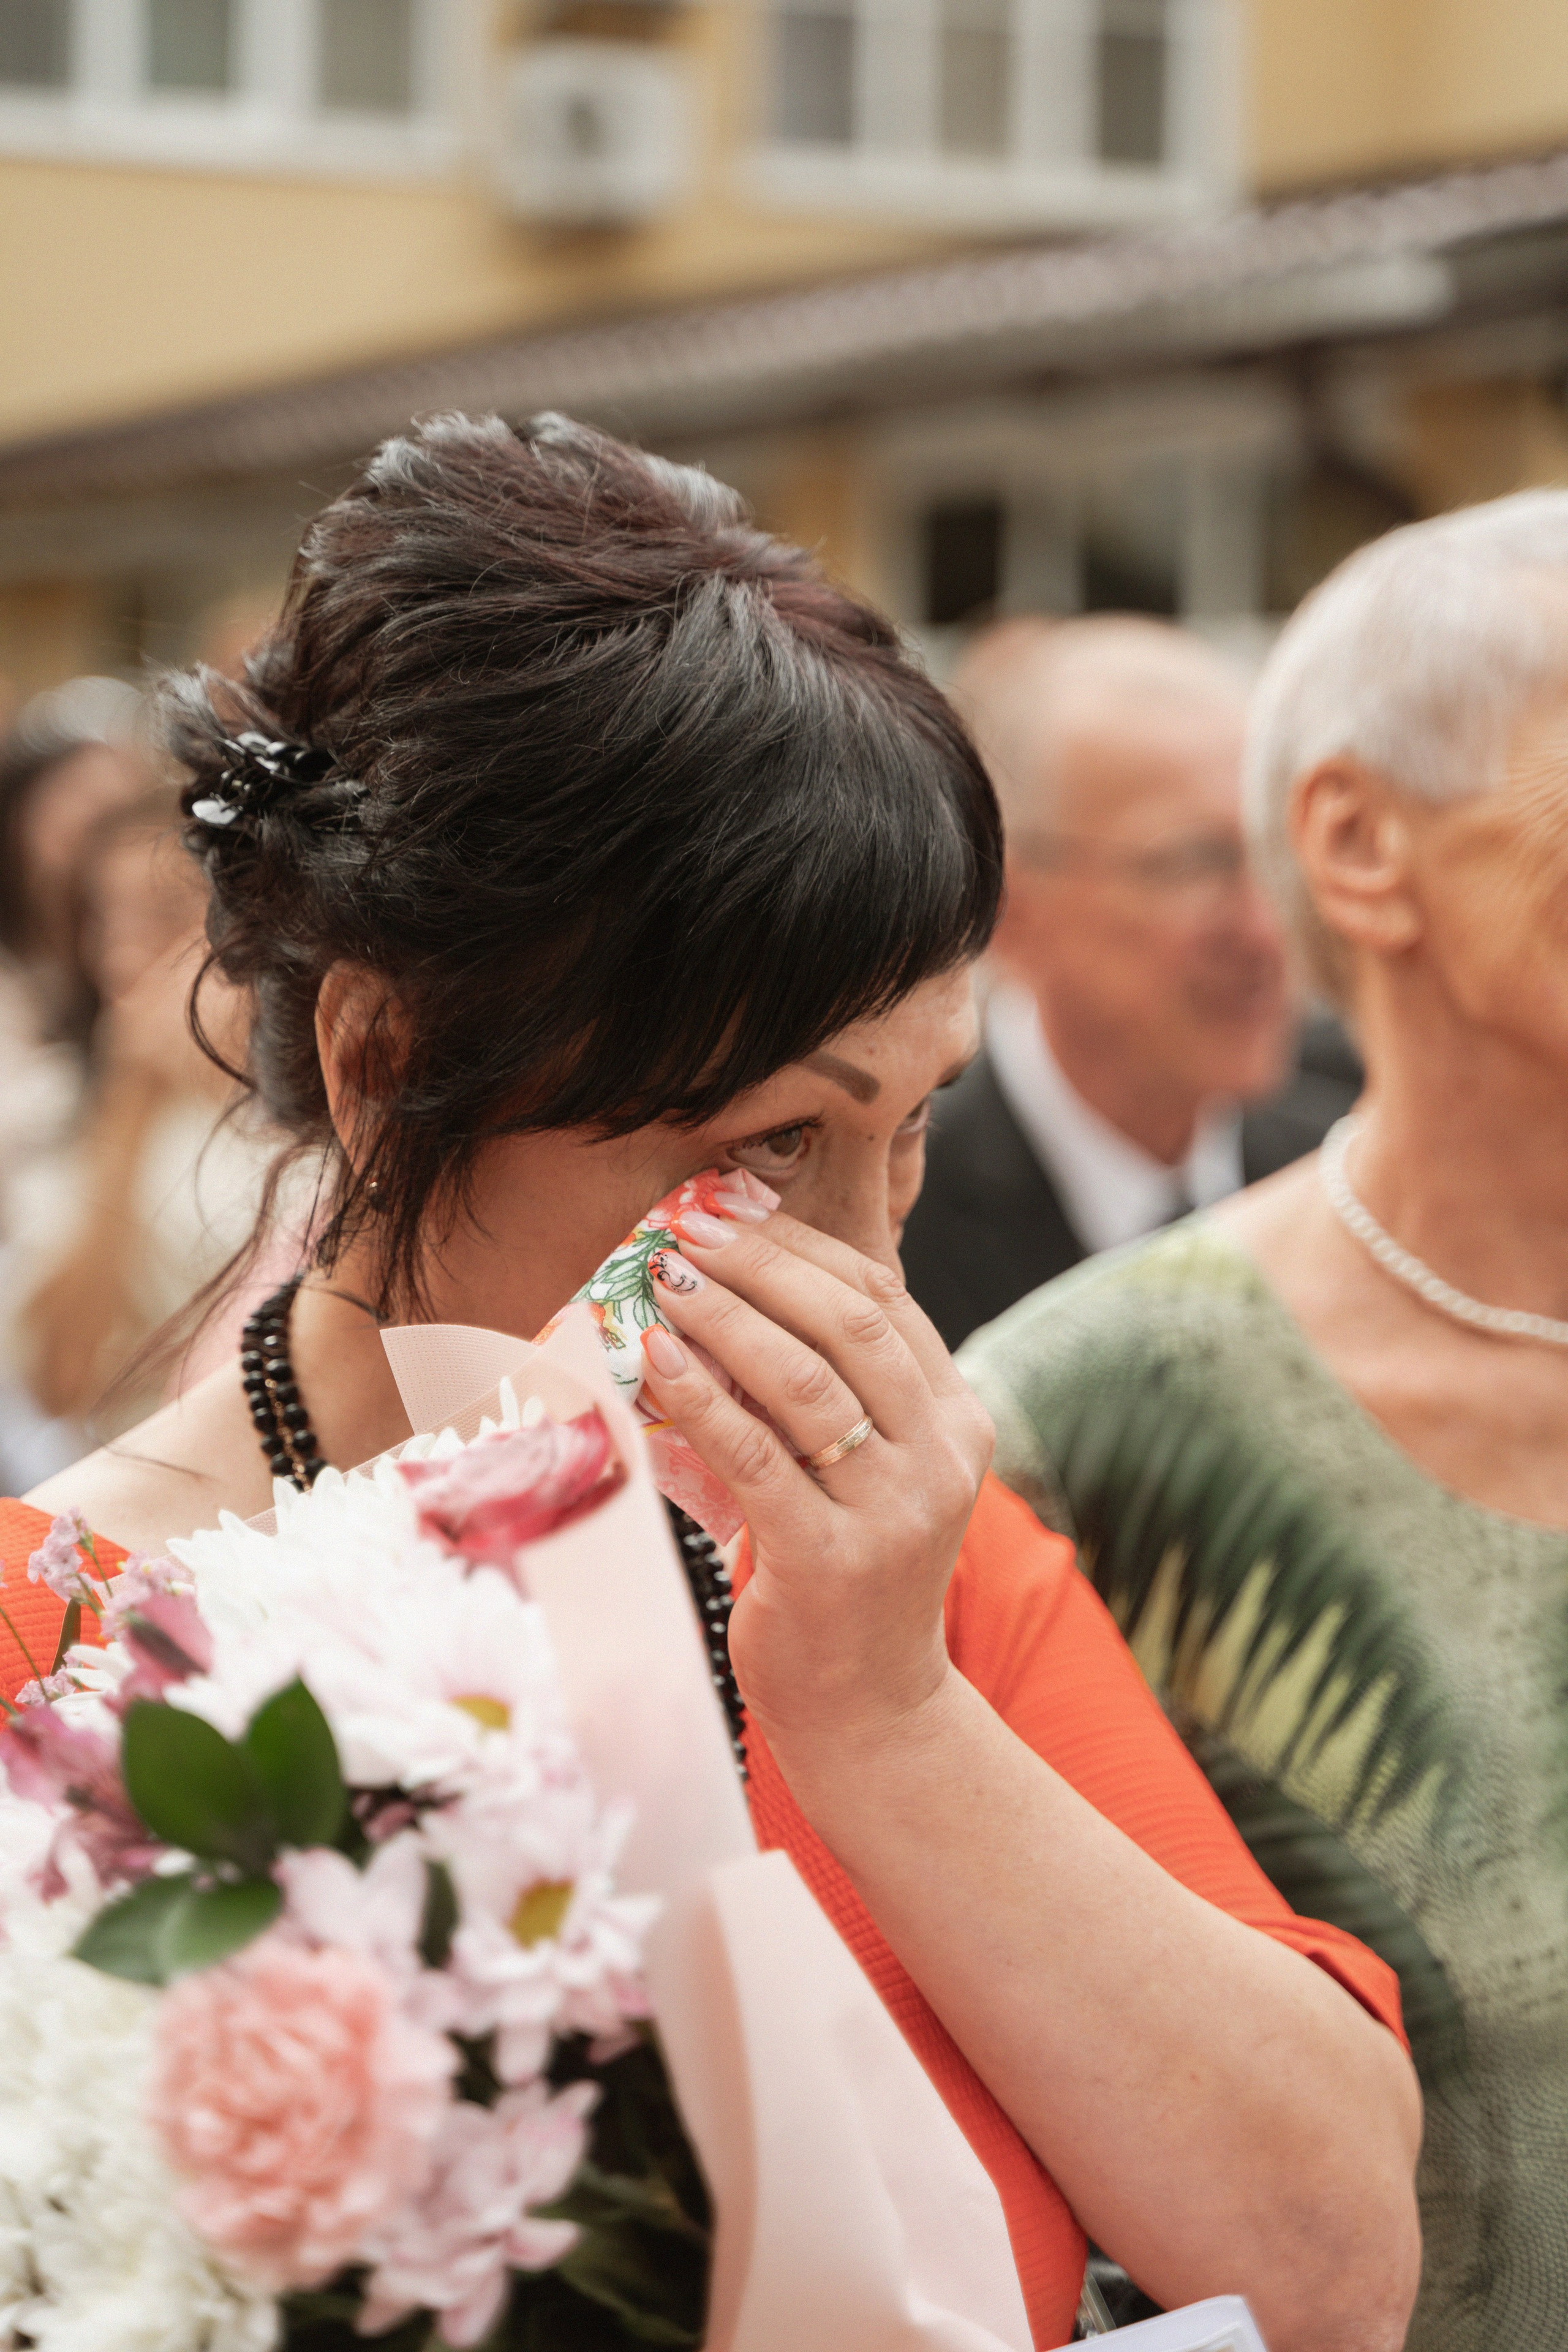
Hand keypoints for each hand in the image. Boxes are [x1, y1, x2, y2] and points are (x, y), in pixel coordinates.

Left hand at [636, 1202, 993, 1760]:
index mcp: (957, 1423)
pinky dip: (699, 1396)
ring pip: (803, 1381)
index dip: (802, 1249)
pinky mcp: (828, 1560)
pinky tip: (653, 1358)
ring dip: (724, 1318)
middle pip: (848, 1326)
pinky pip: (755, 1455)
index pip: (884, 1303)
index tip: (731, 1211)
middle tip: (687, 1230)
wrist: (872, 1711)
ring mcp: (892, 1512)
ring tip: (664, 1280)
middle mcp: (939, 1460)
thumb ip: (828, 1395)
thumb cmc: (851, 1576)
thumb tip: (725, 1294)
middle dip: (761, 1266)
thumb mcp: (867, 1473)